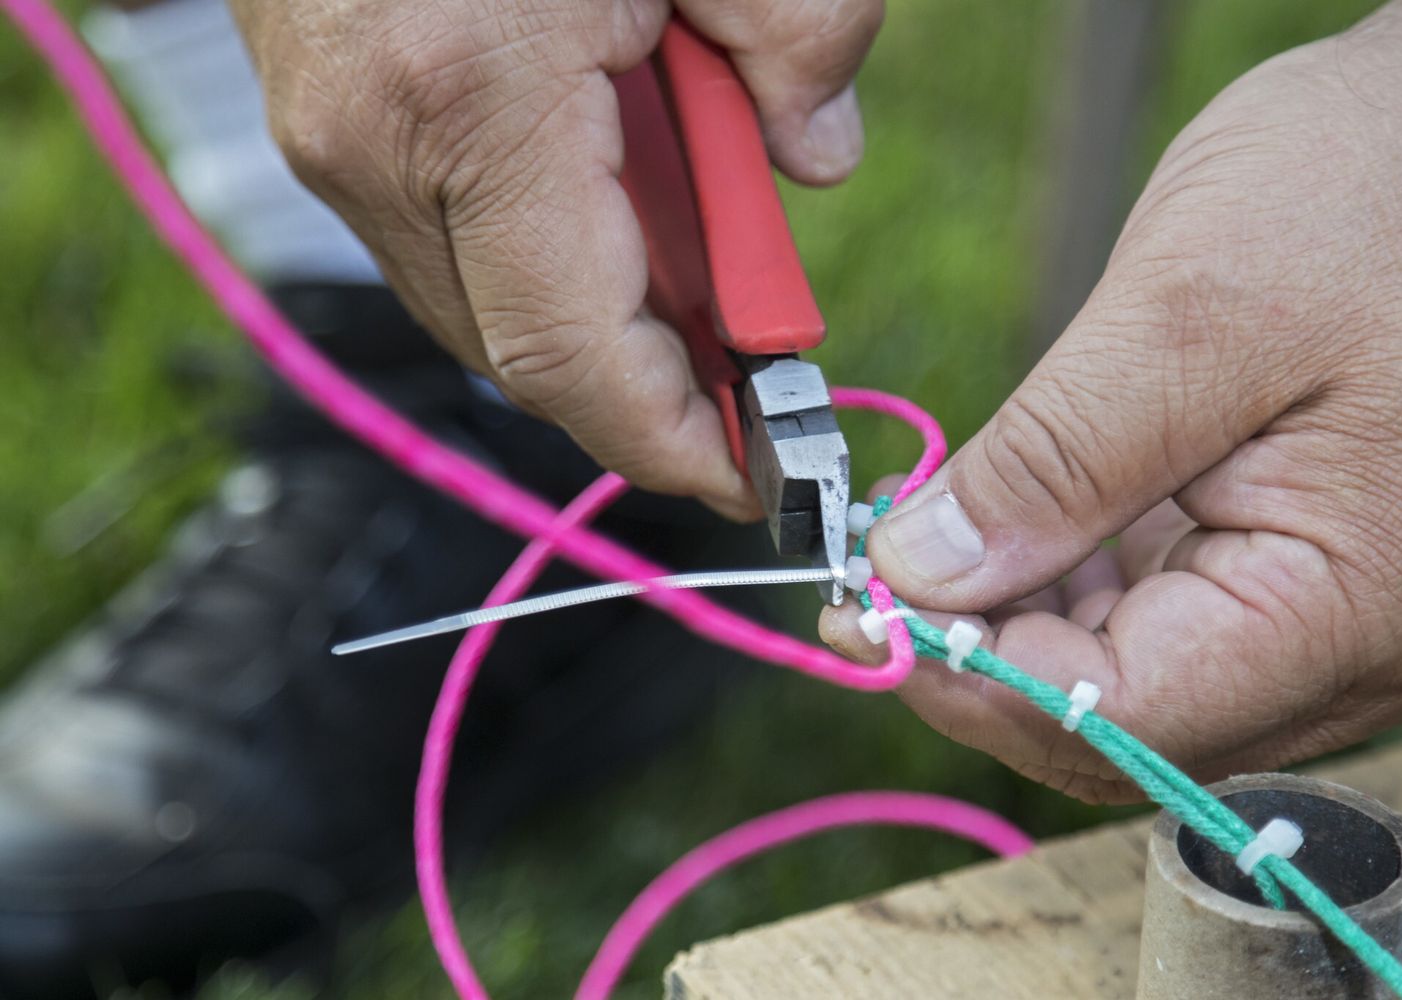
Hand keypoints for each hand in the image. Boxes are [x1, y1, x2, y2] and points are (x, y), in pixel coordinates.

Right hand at [227, 0, 882, 515]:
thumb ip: (797, 32)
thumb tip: (817, 159)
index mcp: (474, 100)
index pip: (576, 357)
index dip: (672, 441)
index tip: (754, 475)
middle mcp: (379, 143)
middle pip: (530, 353)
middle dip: (655, 383)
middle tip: (755, 369)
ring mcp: (335, 136)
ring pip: (487, 308)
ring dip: (604, 313)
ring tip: (701, 267)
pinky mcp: (327, 117)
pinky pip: (452, 242)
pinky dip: (549, 252)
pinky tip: (621, 199)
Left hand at [823, 0, 1401, 802]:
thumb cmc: (1374, 192)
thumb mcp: (1191, 312)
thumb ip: (1053, 463)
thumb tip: (923, 574)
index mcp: (1351, 601)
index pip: (1122, 716)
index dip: (974, 681)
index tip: (866, 610)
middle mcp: (1359, 643)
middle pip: (1125, 722)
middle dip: (983, 659)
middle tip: (877, 577)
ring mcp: (1335, 613)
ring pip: (1134, 681)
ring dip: (1018, 625)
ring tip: (931, 538)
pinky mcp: (1302, 568)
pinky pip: (1165, 622)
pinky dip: (1070, 588)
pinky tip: (1012, 525)